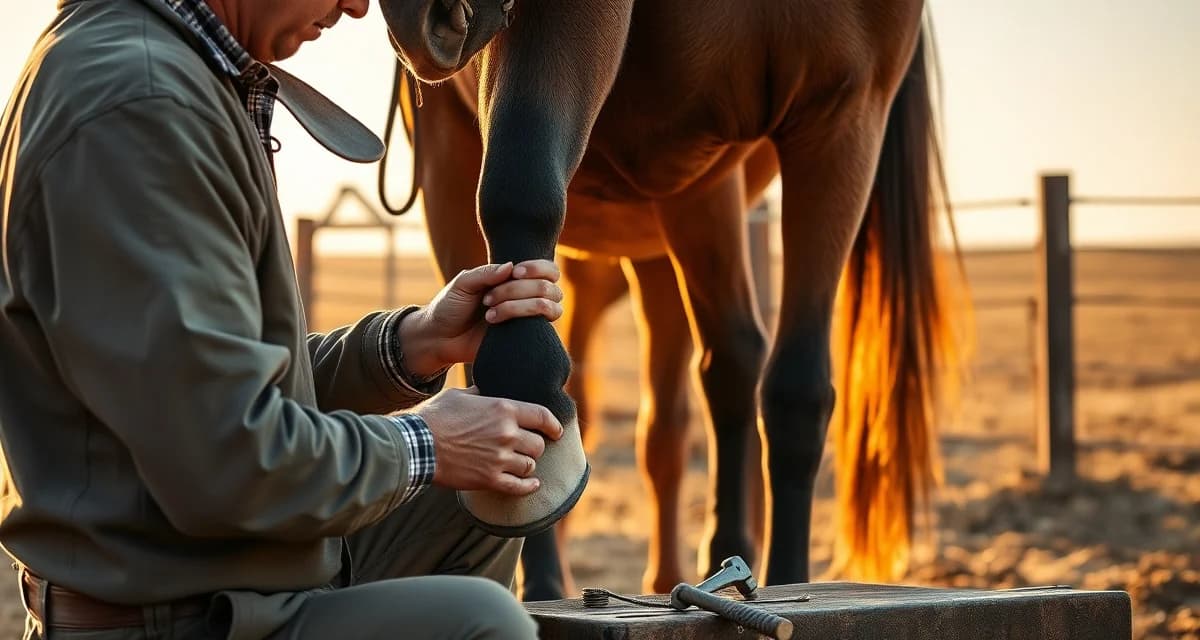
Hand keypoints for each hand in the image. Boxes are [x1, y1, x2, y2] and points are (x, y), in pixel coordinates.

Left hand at [398, 260, 563, 375]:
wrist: (438, 338)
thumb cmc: (449, 307)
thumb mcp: (463, 283)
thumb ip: (486, 273)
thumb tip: (512, 267)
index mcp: (516, 280)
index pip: (549, 271)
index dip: (538, 269)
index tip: (515, 273)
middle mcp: (527, 299)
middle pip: (549, 288)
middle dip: (518, 290)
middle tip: (487, 298)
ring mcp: (528, 321)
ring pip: (550, 308)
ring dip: (519, 306)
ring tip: (489, 314)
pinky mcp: (524, 340)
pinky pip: (542, 329)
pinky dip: (519, 320)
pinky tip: (495, 324)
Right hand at [412, 386, 564, 494]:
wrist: (416, 445)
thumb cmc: (434, 417)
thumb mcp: (460, 396)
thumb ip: (481, 395)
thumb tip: (488, 393)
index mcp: (503, 409)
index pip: (542, 416)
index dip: (553, 425)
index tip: (556, 431)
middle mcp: (506, 434)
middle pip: (538, 444)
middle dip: (535, 446)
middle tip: (528, 448)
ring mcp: (500, 459)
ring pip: (530, 465)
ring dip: (527, 465)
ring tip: (520, 463)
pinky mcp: (489, 480)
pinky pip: (519, 487)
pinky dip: (529, 487)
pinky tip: (533, 485)